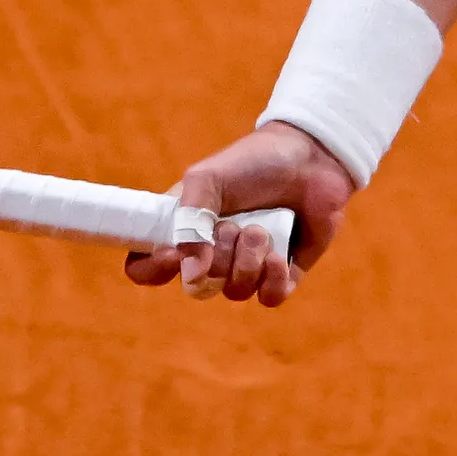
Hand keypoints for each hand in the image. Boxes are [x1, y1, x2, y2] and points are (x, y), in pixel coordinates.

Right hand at [121, 120, 355, 305]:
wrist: (309, 157)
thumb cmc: (253, 162)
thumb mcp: (208, 178)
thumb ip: (190, 221)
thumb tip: (191, 275)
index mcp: (184, 229)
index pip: (147, 266)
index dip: (154, 269)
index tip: (173, 252)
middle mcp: (211, 253)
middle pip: (197, 287)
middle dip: (217, 259)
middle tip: (234, 226)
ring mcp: (247, 266)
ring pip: (235, 291)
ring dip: (248, 261)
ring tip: (262, 230)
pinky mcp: (282, 274)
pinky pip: (269, 298)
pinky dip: (273, 281)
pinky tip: (280, 256)